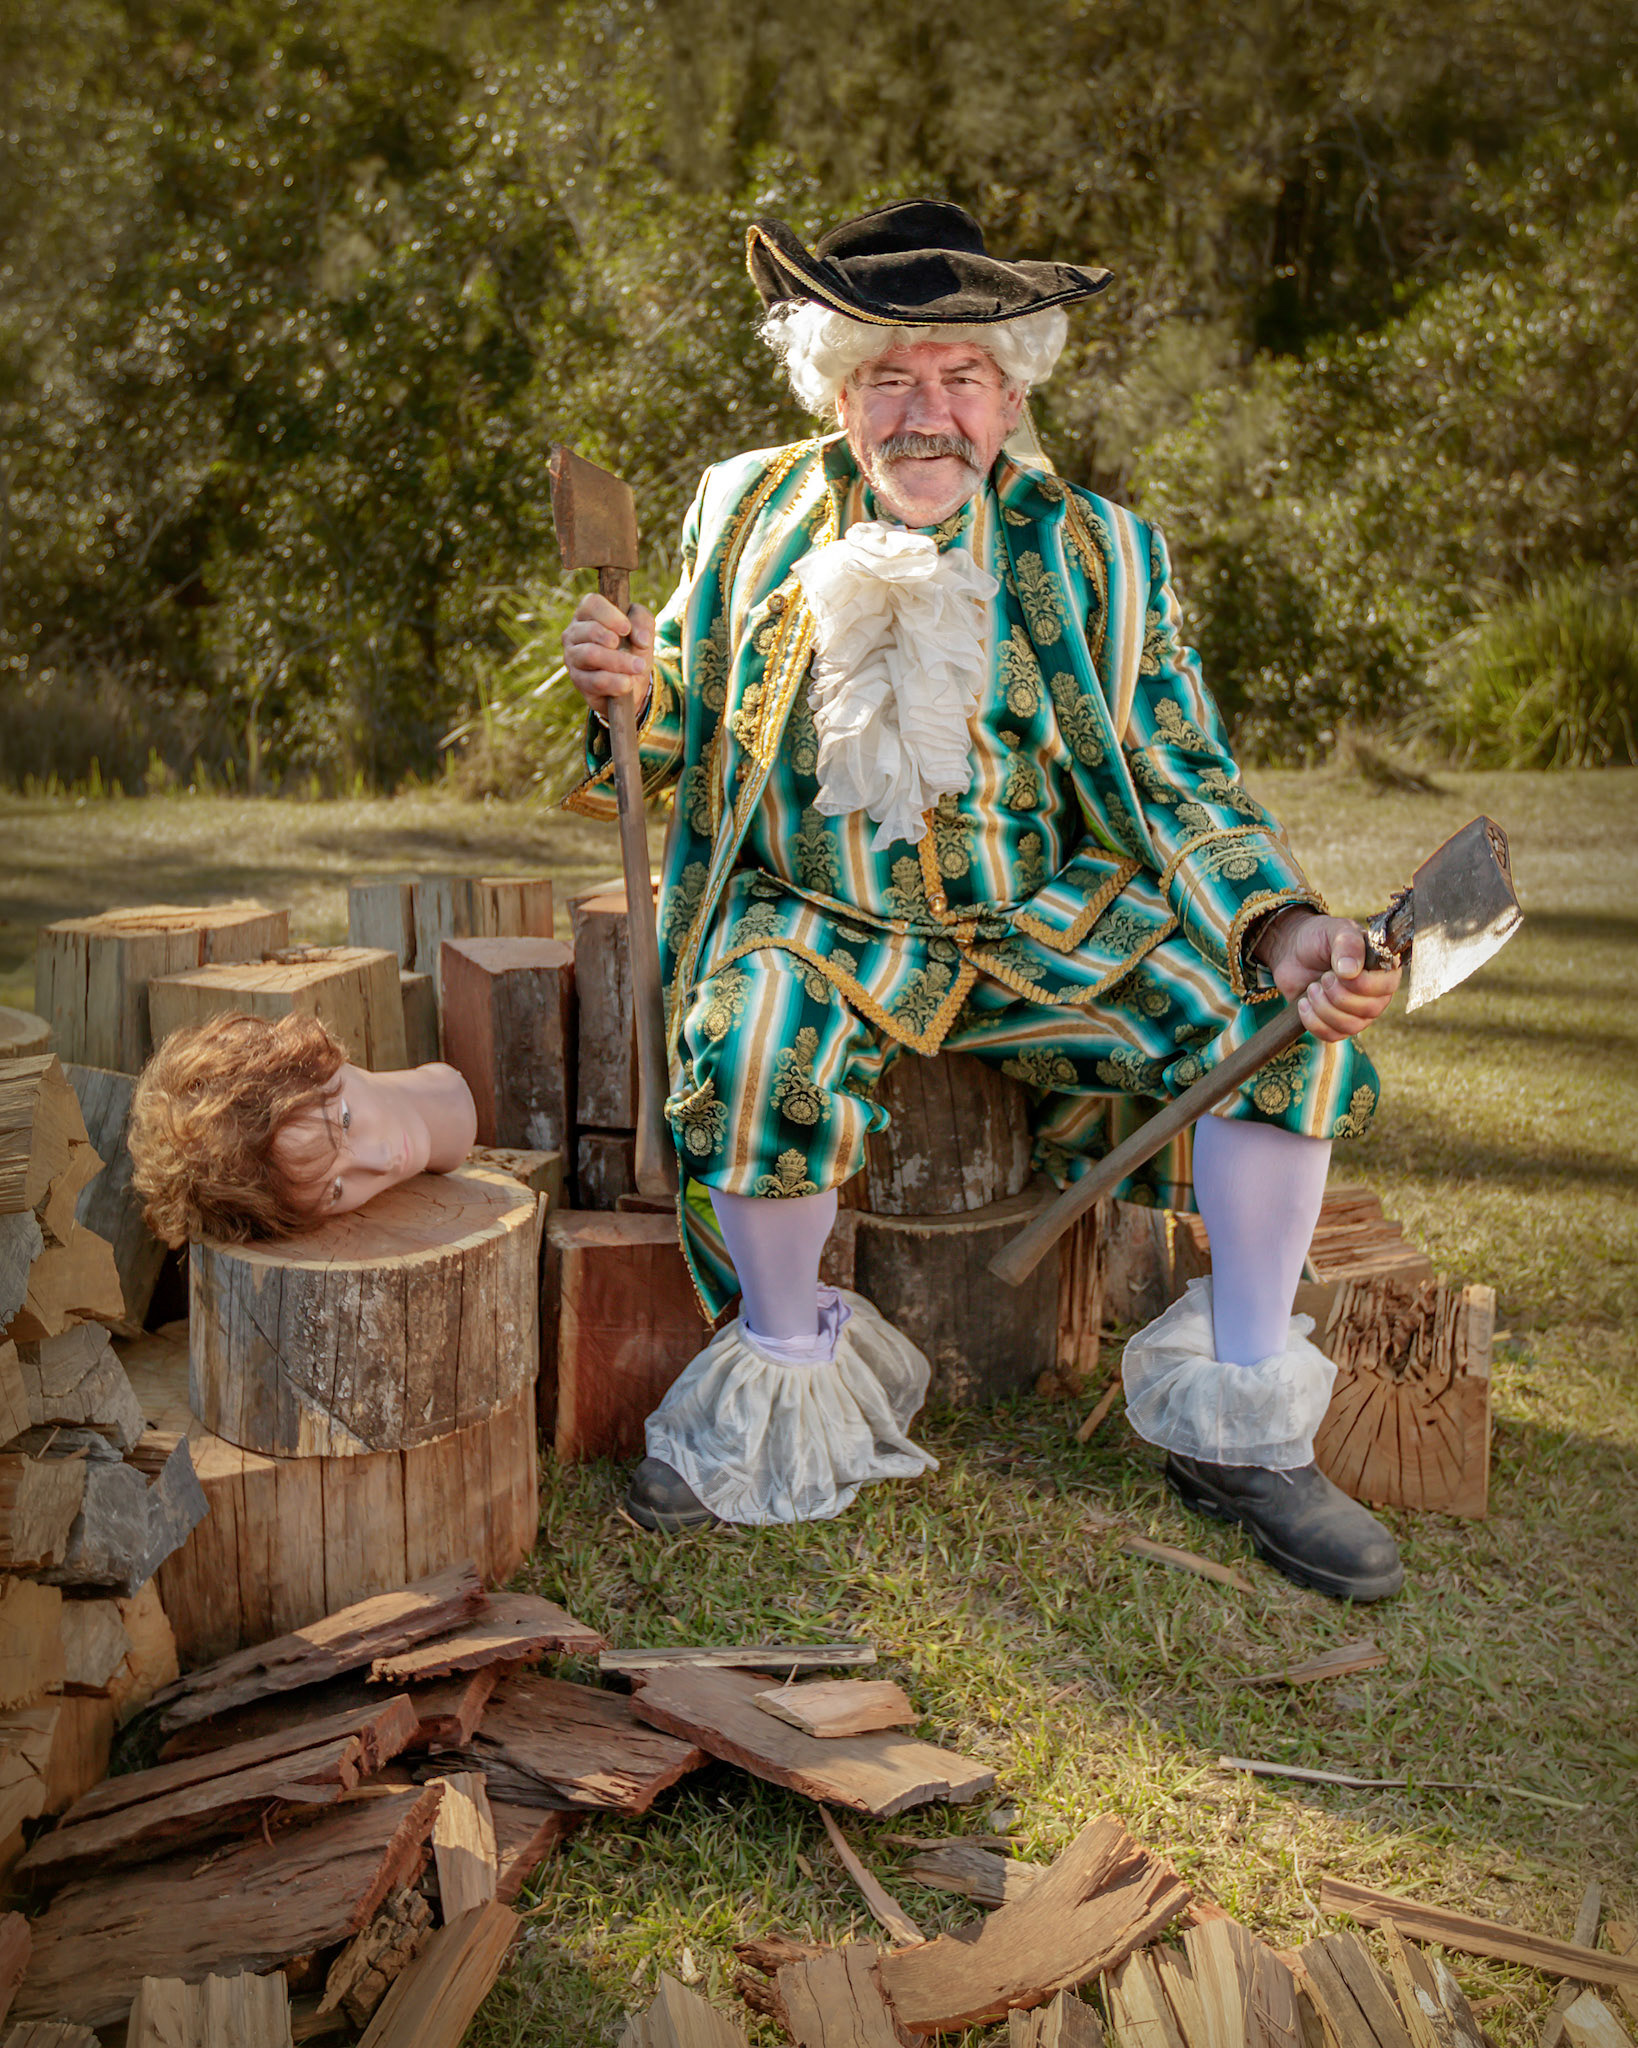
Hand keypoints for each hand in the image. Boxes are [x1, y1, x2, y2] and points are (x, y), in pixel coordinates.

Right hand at [561, 592, 655, 705]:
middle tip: (637, 657)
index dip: (610, 615)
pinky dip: (614, 682)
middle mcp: (574, 633)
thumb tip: (641, 639)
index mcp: (588, 614)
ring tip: (638, 668)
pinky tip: (627, 684)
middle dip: (618, 644)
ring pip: (590, 654)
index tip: (626, 629)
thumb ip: (643, 622)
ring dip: (619, 662)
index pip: (591, 603)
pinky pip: (593, 680)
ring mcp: (572, 656)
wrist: (631, 680)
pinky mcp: (577, 679)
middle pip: (591, 631)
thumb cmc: (632, 646)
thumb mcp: (642, 628)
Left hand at [1254, 909, 1400, 1042]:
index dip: (1361, 984)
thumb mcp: (1335, 931)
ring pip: (1351, 1027)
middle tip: (1322, 978)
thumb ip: (1347, 944)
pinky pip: (1332, 1036)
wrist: (1291, 951)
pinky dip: (1313, 1022)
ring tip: (1311, 989)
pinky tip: (1303, 1004)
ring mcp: (1357, 1011)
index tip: (1337, 971)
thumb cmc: (1319, 937)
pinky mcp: (1336, 1023)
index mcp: (1383, 968)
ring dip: (1324, 1009)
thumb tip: (1351, 972)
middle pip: (1369, 1010)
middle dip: (1338, 996)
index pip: (1387, 987)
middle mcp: (1376, 993)